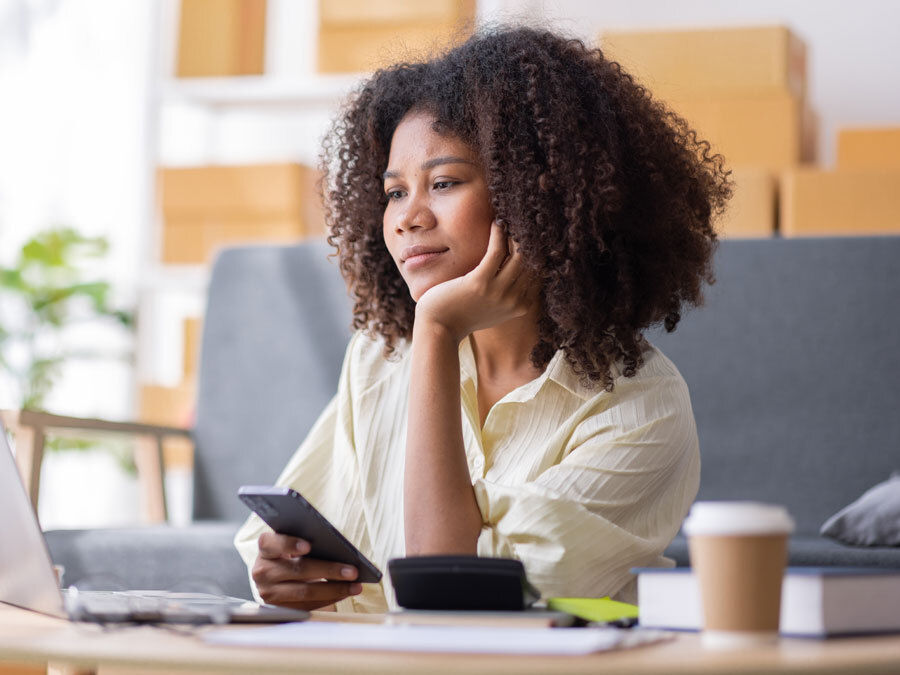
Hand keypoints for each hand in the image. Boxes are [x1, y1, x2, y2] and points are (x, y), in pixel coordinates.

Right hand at [252, 532, 361, 609]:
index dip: (289, 544)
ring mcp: (268, 592)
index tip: (308, 546)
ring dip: (334, 589)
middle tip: (352, 571)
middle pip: (298, 569)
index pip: (271, 543)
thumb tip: (338, 549)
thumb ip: (306, 542)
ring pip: (305, 591)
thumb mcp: (292, 543)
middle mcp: (262, 570)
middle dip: (329, 570)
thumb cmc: (291, 552)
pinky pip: (307, 605)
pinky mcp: (279, 608)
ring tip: (355, 586)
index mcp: (265, 548)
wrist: (275, 576)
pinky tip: (345, 593)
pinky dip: (329, 599)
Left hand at [414, 221, 537, 341]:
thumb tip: (513, 268)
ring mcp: (499, 293)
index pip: (537, 273)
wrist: (439, 329)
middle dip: (530, 240)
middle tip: (524, 221)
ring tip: (511, 217)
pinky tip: (496, 222)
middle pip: (532, 263)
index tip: (532, 235)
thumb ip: (507, 295)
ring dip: (516, 233)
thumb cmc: (462, 316)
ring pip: (519, 255)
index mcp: (520, 307)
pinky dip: (499, 234)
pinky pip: (497, 251)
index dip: (536, 252)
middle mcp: (514, 301)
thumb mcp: (492, 309)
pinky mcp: (480, 283)